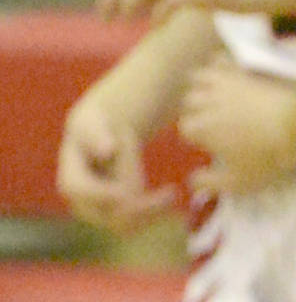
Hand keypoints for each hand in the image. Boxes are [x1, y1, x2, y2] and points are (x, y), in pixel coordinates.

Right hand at [57, 90, 177, 230]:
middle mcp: (82, 203)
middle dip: (132, 209)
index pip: (77, 191)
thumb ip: (96, 135)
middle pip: (104, 214)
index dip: (98, 194)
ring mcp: (99, 212)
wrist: (100, 139)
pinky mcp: (117, 213)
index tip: (122, 193)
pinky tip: (171, 195)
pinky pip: (134, 223)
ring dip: (147, 213)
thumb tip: (107, 151)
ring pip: (122, 225)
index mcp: (70, 179)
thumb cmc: (96, 126)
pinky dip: (152, 212)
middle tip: (160, 196)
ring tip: (170, 194)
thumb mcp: (92, 124)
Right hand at [180, 63, 295, 200]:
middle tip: (207, 120)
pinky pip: (222, 60)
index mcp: (204, 128)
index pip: (184, 126)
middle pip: (188, 100)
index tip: (203, 142)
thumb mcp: (236, 182)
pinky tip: (223, 72)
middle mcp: (210, 102)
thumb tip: (191, 180)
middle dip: (193, 109)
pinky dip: (217, 64)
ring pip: (199, 76)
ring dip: (199, 85)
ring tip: (208, 95)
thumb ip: (209, 183)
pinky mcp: (245, 73)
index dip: (192, 134)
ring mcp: (228, 84)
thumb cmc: (265, 157)